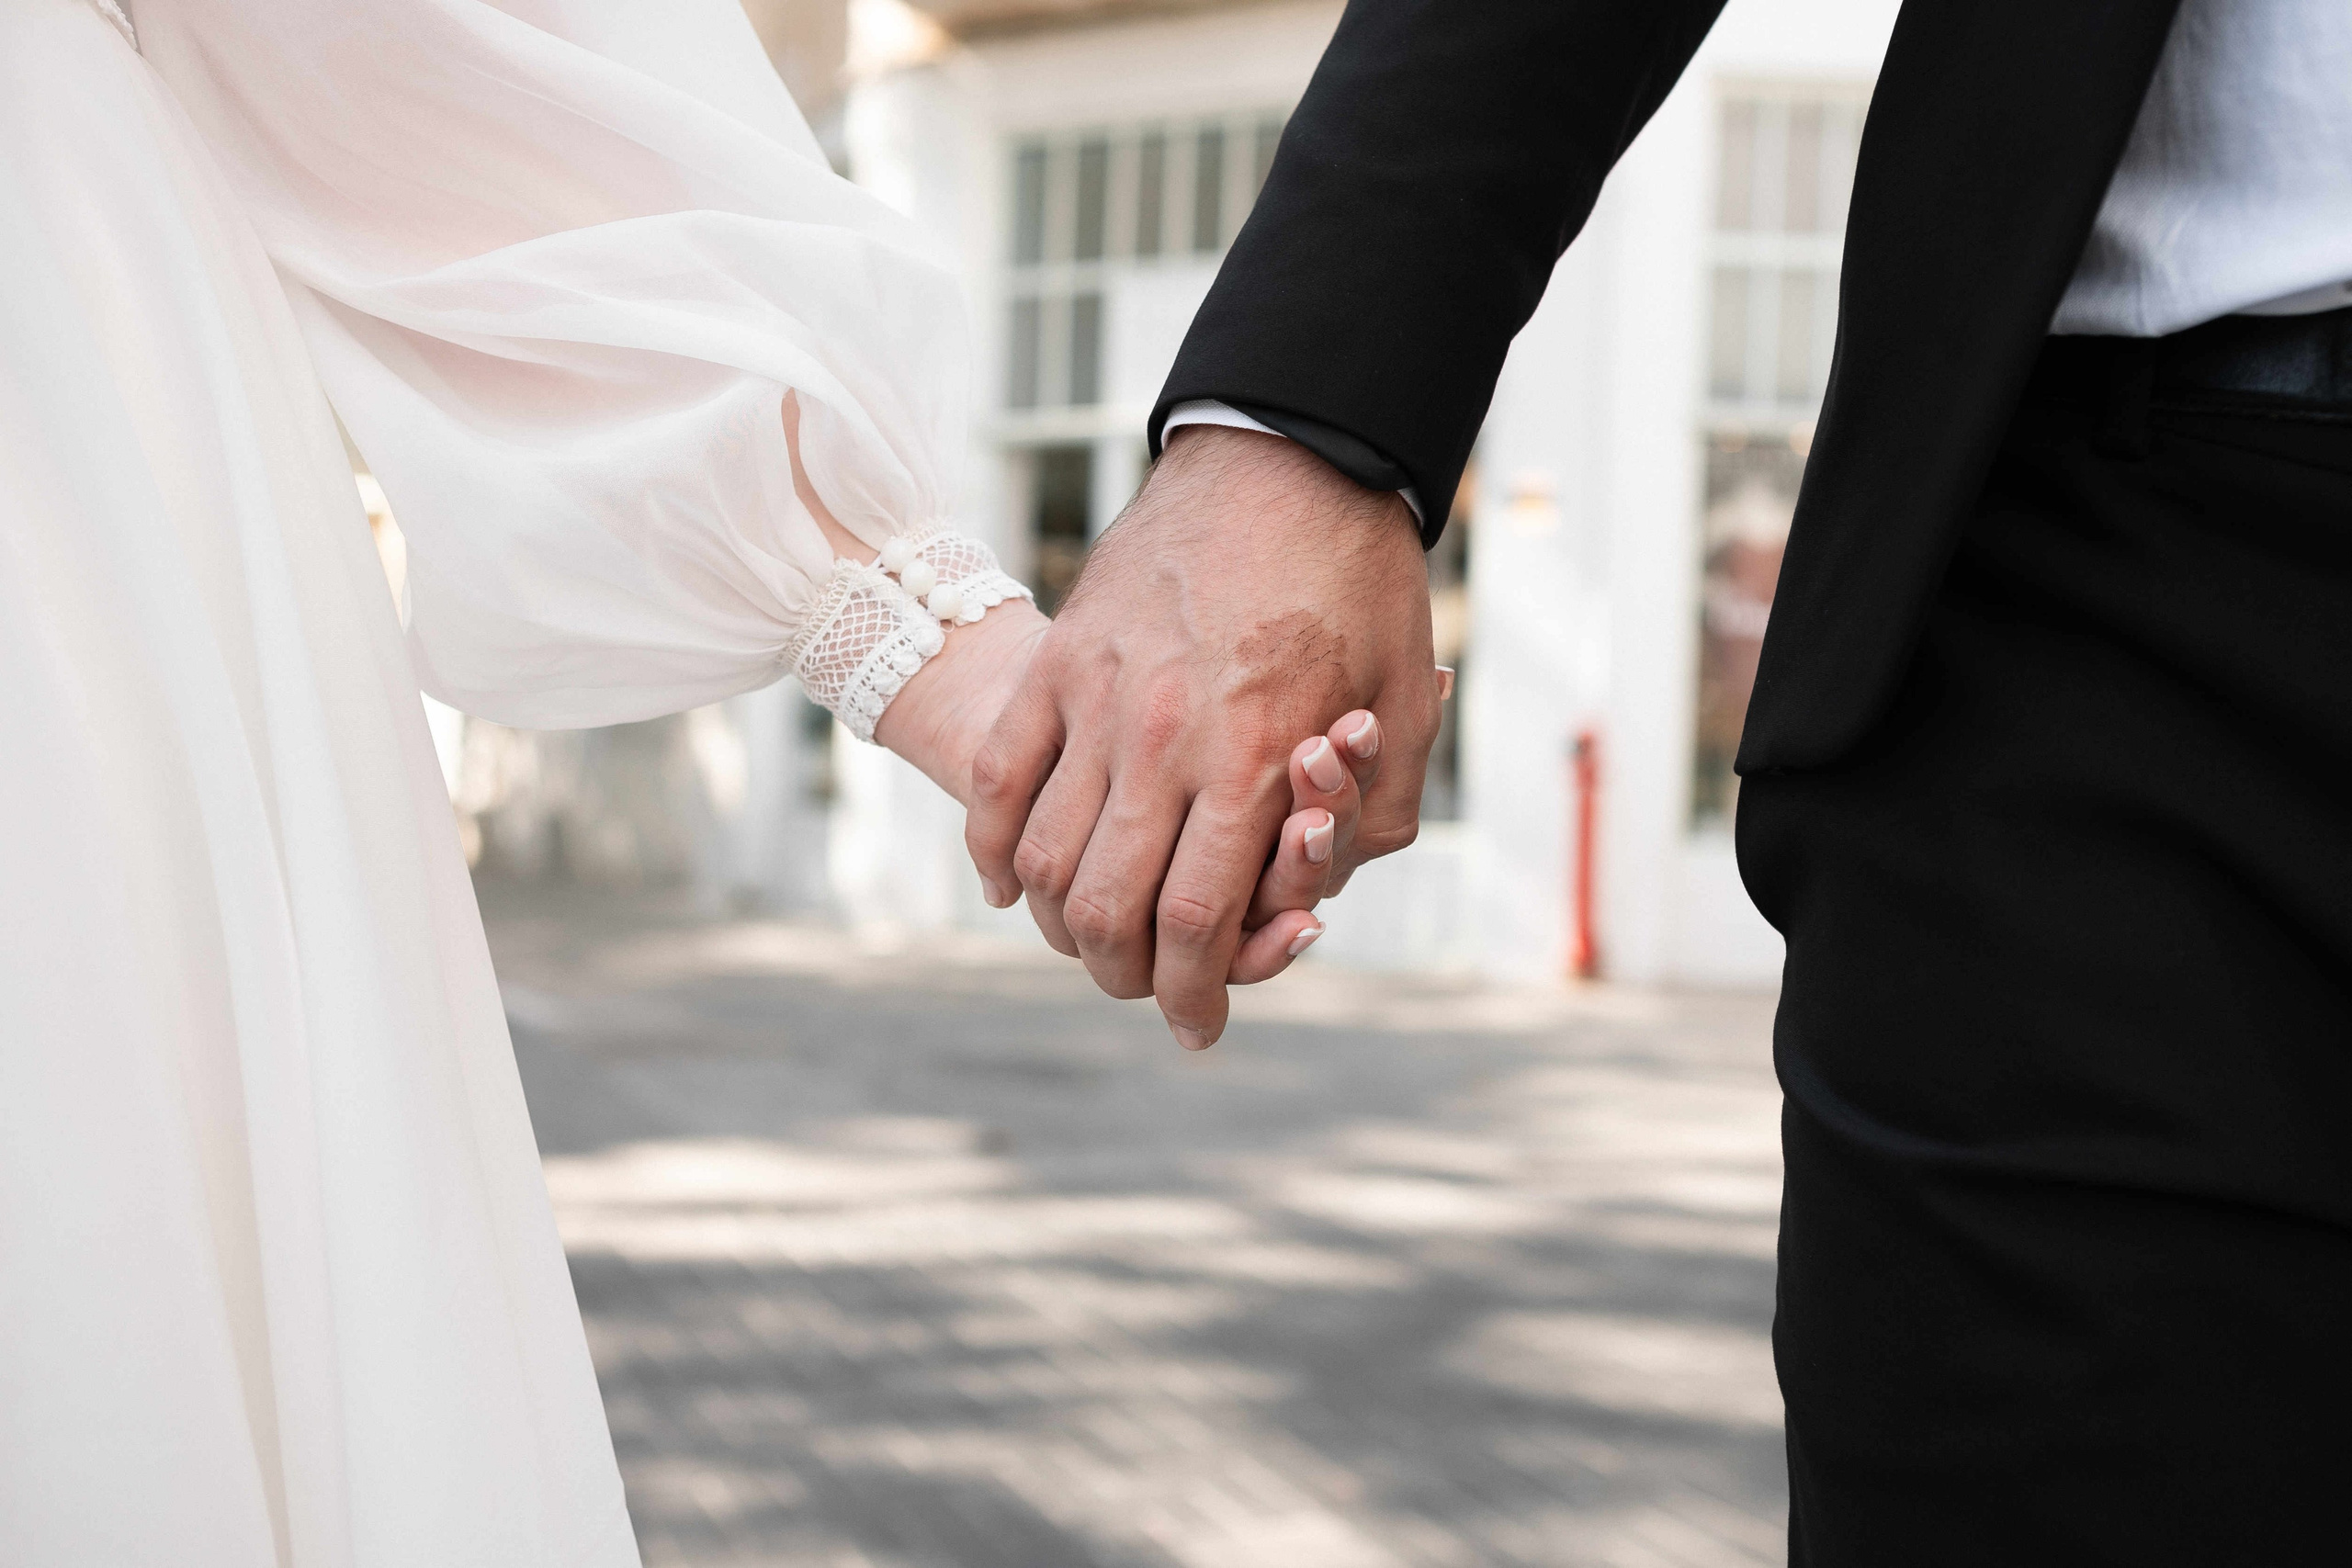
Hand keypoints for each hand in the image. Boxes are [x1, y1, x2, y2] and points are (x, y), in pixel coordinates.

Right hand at [881, 601, 1370, 996]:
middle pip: (1108, 912)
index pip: (1196, 924)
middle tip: (1145, 992)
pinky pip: (1004, 778)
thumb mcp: (1407, 708)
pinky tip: (1012, 885)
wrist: (1290, 454)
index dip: (1194, 995)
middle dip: (1126, 979)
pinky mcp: (1061, 661)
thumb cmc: (1361, 584)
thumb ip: (1373, 817)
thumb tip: (1320, 893)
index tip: (1198, 1026)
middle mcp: (1166, 740)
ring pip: (1046, 858)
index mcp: (1256, 760)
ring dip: (1061, 927)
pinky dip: (997, 847)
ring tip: (1089, 943)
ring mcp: (1099, 698)